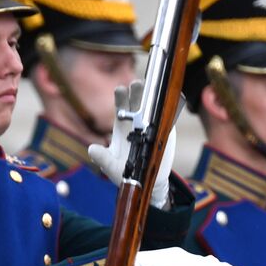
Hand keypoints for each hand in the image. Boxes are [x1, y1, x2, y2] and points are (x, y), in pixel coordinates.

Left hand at [86, 81, 176, 209]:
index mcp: (122, 128)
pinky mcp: (166, 132)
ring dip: (154, 96)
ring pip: (153, 107)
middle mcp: (137, 123)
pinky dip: (173, 107)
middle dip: (137, 92)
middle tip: (137, 84)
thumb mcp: (113, 168)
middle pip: (137, 103)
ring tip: (155, 87)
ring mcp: (153, 126)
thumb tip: (91, 149)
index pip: (121, 108)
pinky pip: (169, 117)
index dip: (121, 98)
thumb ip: (103, 159)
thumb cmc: (127, 174)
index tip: (120, 89)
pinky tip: (174, 97)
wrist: (150, 181)